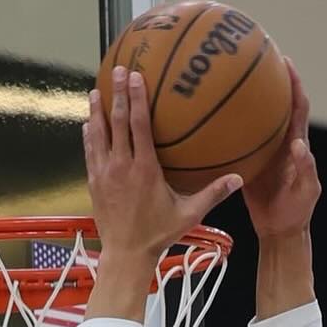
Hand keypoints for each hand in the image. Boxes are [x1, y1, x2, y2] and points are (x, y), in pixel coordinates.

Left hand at [83, 67, 242, 262]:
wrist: (126, 256)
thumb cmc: (157, 236)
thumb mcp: (188, 214)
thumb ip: (212, 194)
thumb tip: (238, 179)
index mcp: (145, 169)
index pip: (138, 125)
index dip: (136, 98)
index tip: (135, 76)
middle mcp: (122, 166)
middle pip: (117, 122)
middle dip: (117, 93)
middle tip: (117, 71)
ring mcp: (105, 174)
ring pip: (98, 134)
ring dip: (97, 110)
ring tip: (95, 91)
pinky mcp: (94, 183)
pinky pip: (90, 152)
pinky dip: (89, 135)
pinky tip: (88, 123)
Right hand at [242, 61, 318, 241]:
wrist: (280, 231)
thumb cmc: (297, 212)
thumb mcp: (306, 191)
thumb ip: (306, 169)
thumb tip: (298, 145)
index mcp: (296, 145)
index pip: (298, 107)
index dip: (294, 84)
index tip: (285, 62)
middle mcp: (281, 143)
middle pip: (277, 105)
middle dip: (271, 81)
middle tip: (257, 59)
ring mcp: (265, 153)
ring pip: (257, 121)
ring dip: (249, 102)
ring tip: (233, 81)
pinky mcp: (250, 165)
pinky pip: (240, 142)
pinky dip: (231, 130)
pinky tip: (215, 121)